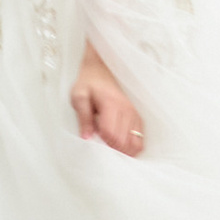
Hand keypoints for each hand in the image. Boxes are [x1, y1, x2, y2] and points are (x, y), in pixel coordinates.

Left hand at [71, 43, 145, 157]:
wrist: (100, 69)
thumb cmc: (88, 83)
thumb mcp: (79, 97)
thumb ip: (83, 118)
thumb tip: (87, 138)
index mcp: (110, 104)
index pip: (111, 134)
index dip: (103, 143)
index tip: (96, 141)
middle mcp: (125, 109)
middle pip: (124, 141)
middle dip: (113, 149)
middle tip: (103, 147)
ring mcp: (133, 112)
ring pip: (135, 141)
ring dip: (124, 150)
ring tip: (113, 150)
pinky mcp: (136, 115)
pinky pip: (141, 137)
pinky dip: (134, 146)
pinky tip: (124, 148)